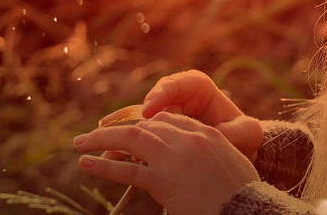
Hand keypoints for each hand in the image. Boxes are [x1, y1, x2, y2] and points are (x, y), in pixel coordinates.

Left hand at [74, 112, 259, 214]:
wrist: (245, 208)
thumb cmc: (241, 195)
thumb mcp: (231, 165)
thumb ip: (212, 157)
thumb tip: (198, 166)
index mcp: (208, 135)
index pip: (172, 119)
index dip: (148, 123)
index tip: (132, 130)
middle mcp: (190, 139)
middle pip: (147, 126)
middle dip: (118, 129)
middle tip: (93, 135)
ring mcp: (175, 157)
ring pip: (131, 139)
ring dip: (102, 139)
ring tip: (81, 143)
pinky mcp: (163, 179)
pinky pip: (127, 170)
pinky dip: (104, 166)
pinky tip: (86, 164)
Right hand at [142, 69, 262, 160]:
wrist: (237, 151)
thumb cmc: (242, 134)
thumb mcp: (246, 132)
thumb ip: (233, 131)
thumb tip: (217, 135)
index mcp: (199, 87)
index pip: (176, 83)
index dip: (160, 94)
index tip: (149, 110)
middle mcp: (179, 98)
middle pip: (154, 102)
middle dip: (145, 118)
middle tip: (137, 134)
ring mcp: (167, 115)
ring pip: (147, 122)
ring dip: (138, 136)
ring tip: (131, 151)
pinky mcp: (160, 133)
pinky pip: (145, 138)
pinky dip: (138, 148)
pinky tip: (132, 161)